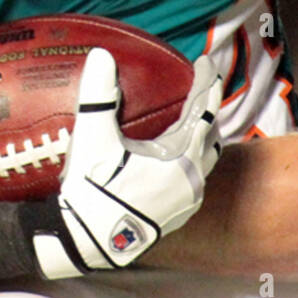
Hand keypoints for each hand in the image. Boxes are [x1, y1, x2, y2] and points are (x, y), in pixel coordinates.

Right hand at [28, 49, 223, 278]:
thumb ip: (98, 95)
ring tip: (189, 121)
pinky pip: (195, 179)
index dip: (207, 83)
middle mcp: (193, 180)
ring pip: (206, 160)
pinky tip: (172, 158)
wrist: (87, 241)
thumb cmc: (93, 190)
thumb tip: (101, 56)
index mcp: (182, 158)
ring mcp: (188, 201)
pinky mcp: (177, 216)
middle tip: (197, 89)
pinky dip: (191, 160)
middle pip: (211, 134)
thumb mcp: (93, 138)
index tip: (205, 62)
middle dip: (208, 109)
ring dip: (201, 137)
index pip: (204, 110)